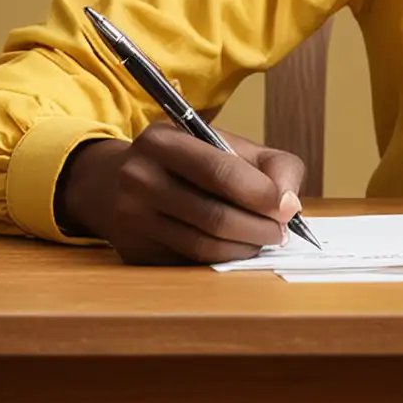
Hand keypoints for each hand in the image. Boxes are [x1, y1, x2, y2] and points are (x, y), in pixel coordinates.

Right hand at [55, 123, 304, 265]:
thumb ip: (271, 165)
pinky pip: (190, 261)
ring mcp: (131, 218)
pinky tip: (235, 247)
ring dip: (244, 247)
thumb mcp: (226, 145)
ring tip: (263, 240)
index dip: (260, 193)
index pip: (220, 171)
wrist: (113, 181)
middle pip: (213, 215)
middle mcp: (138, 177)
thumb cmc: (186, 162)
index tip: (285, 208)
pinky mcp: (135, 250)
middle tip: (280, 232)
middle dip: (258, 228)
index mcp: (162, 140)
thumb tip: (289, 204)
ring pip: (203, 245)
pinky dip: (222, 258)